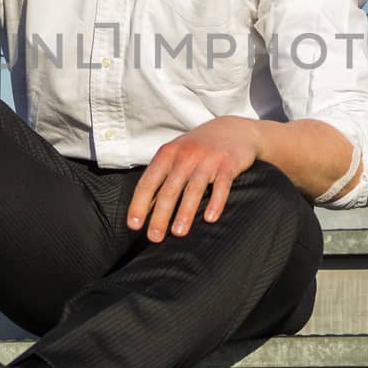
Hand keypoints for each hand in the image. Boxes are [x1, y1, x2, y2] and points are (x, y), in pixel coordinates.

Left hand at [127, 117, 261, 242]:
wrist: (234, 130)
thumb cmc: (199, 147)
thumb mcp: (176, 155)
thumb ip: (161, 178)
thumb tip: (144, 209)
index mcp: (168, 154)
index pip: (149, 182)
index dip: (139, 204)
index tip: (134, 225)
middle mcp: (186, 156)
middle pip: (170, 189)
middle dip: (160, 215)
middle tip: (154, 237)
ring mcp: (208, 160)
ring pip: (193, 189)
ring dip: (185, 212)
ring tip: (178, 233)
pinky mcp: (228, 164)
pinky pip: (221, 185)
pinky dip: (216, 202)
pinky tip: (210, 219)